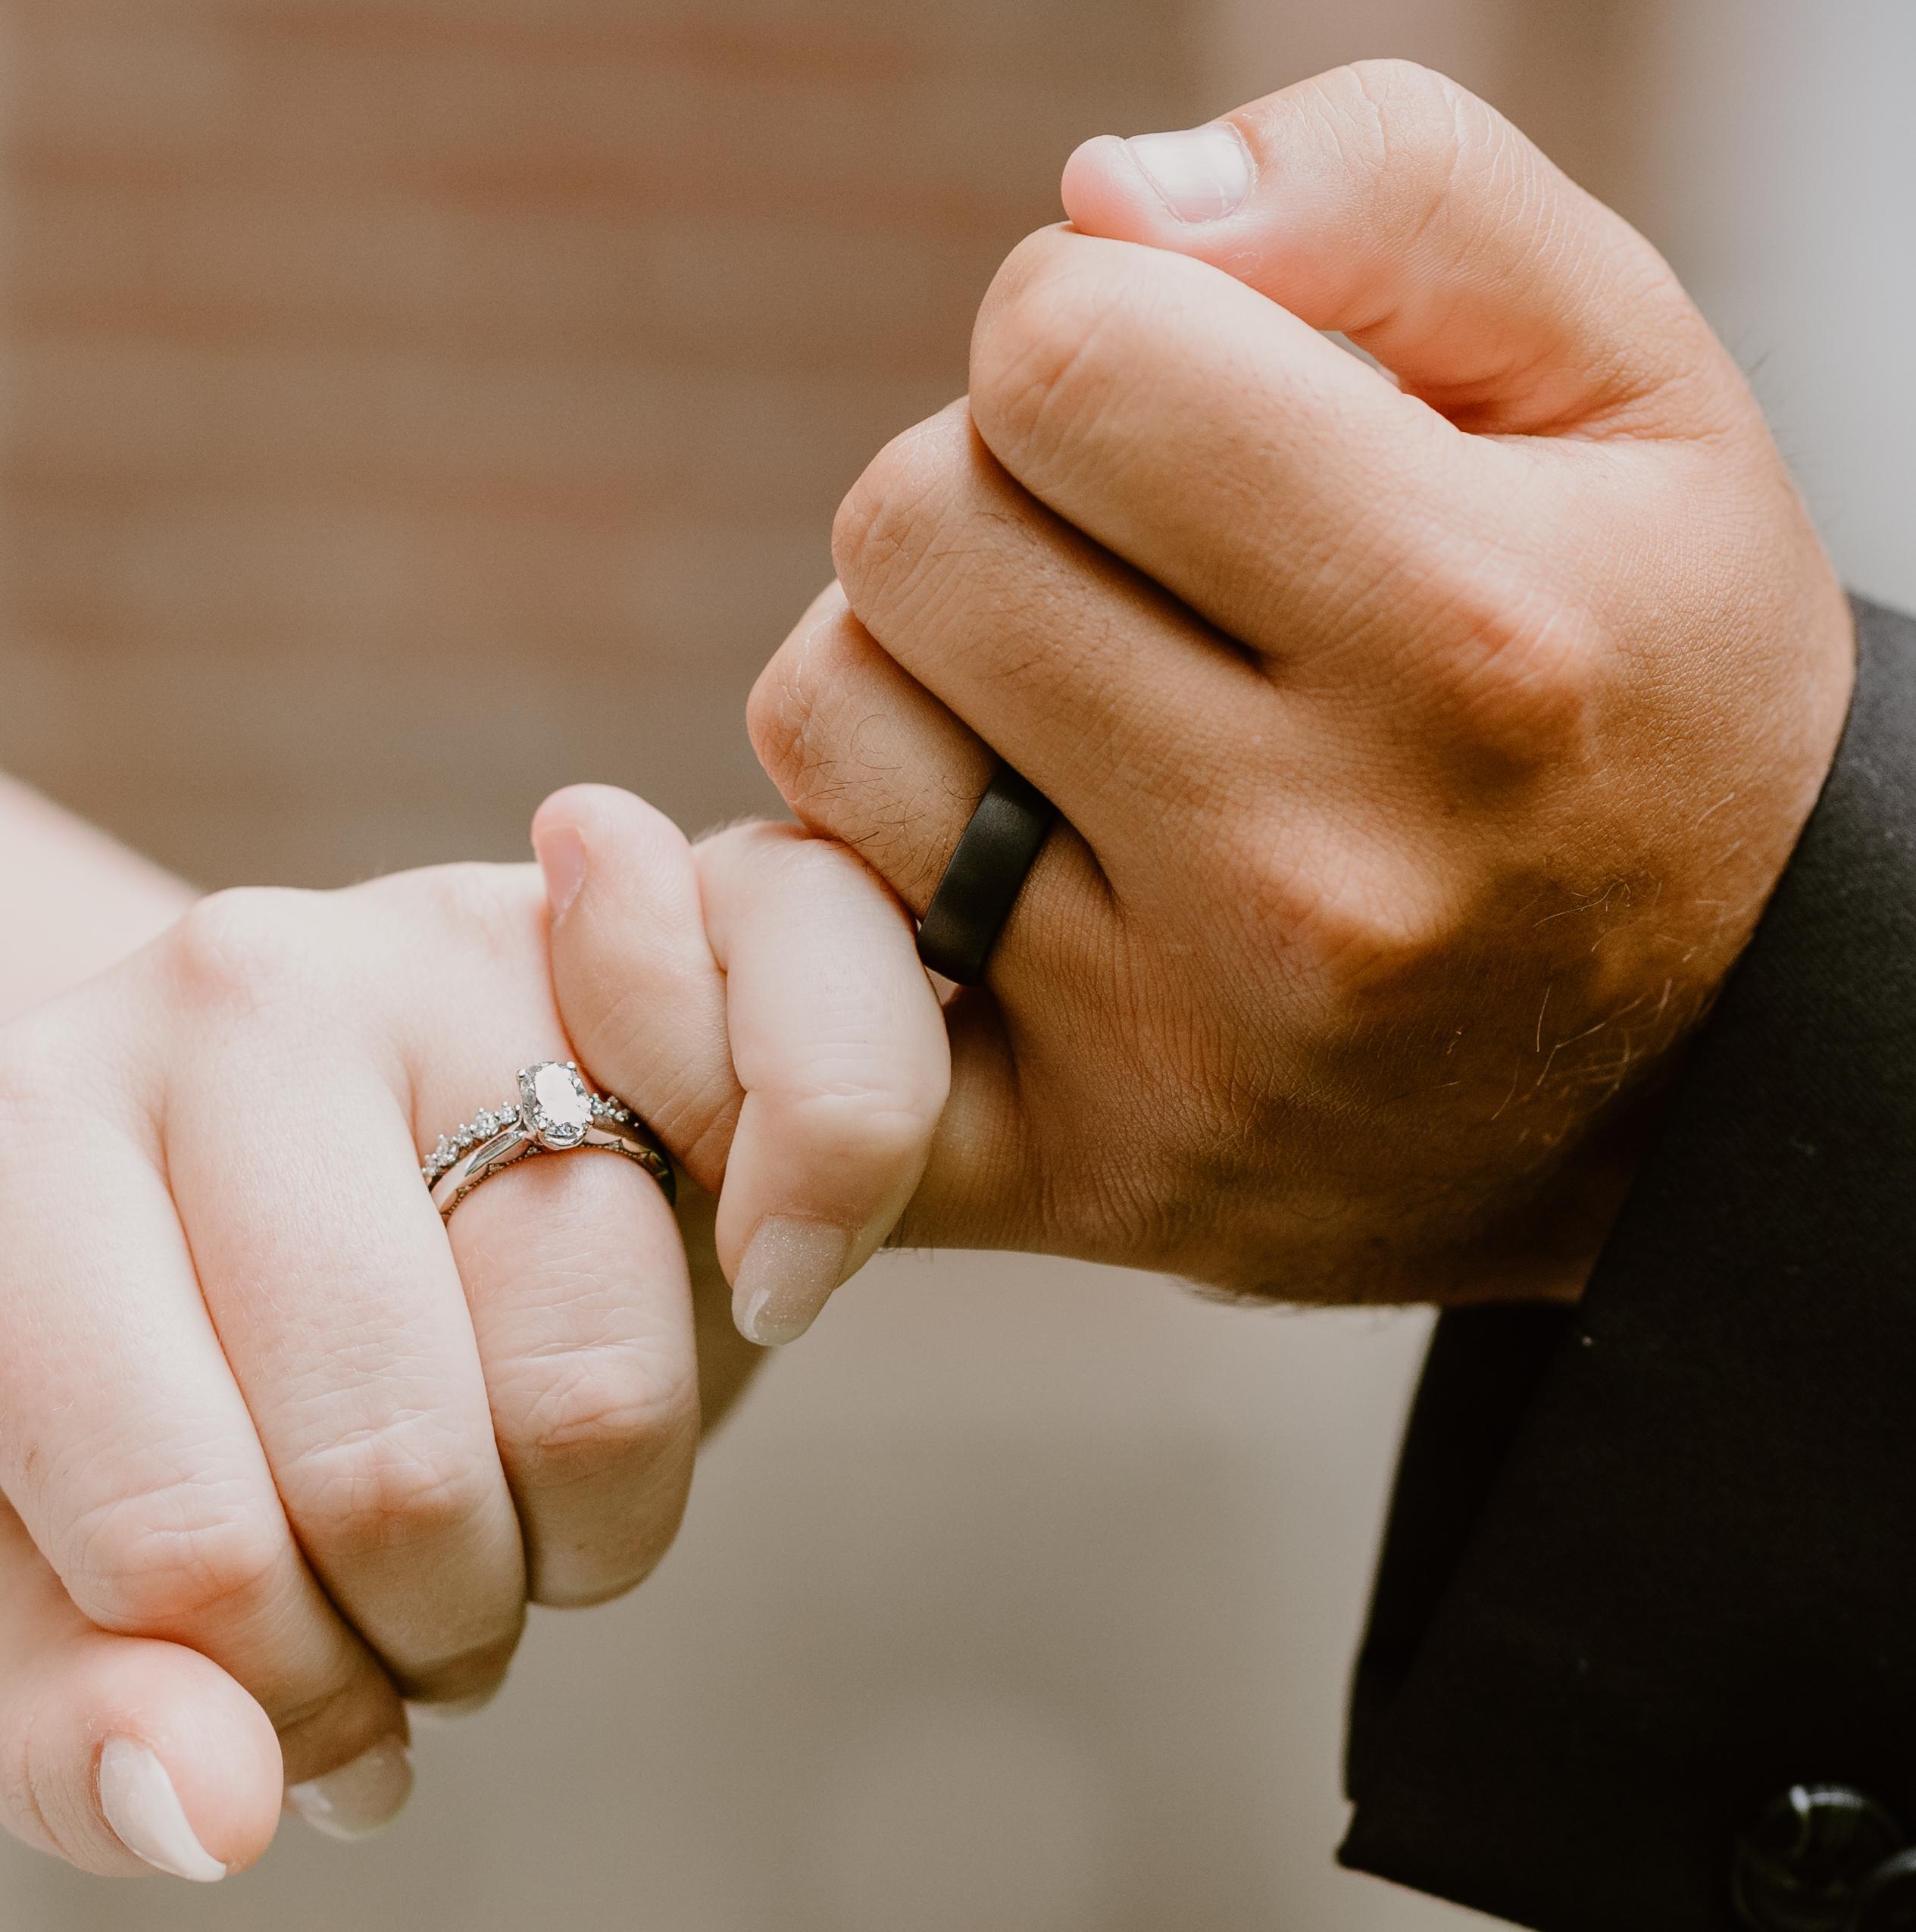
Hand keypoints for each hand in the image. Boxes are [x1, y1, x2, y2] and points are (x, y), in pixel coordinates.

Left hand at [0, 853, 938, 1877]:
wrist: (310, 1154)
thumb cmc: (181, 1380)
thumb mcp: (64, 1577)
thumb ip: (84, 1726)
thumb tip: (215, 1811)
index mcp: (12, 1152)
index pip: (176, 1539)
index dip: (282, 1695)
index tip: (308, 1683)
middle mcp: (228, 991)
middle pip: (393, 1468)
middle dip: (438, 1622)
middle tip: (427, 1594)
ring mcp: (452, 928)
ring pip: (597, 1375)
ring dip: (596, 1526)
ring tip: (524, 1482)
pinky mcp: (658, 910)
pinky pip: (822, 1086)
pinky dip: (817, 1228)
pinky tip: (747, 1275)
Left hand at [552, 61, 1853, 1307]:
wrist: (1704, 1051)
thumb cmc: (1637, 675)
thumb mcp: (1627, 388)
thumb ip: (1393, 201)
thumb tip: (1102, 199)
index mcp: (1467, 637)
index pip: (1060, 354)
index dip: (1086, 333)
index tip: (1178, 412)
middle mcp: (1313, 868)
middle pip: (908, 528)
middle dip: (991, 494)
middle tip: (1131, 568)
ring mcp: (1177, 1048)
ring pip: (828, 716)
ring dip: (915, 669)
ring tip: (1076, 711)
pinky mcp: (1073, 1171)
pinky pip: (788, 977)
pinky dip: (824, 881)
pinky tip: (958, 861)